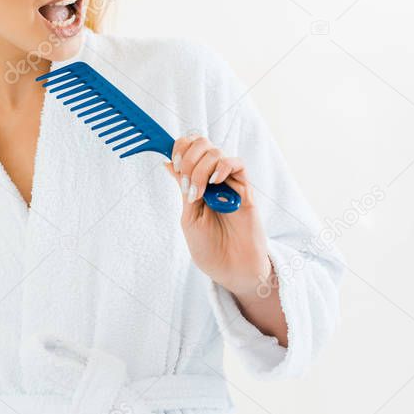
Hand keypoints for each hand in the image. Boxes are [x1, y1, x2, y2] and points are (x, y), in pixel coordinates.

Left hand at [164, 133, 272, 298]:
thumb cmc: (209, 247)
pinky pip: (237, 164)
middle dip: (188, 157)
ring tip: (199, 193)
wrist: (231, 269)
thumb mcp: (189, 216)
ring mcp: (229, 183)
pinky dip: (223, 167)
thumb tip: (168, 163)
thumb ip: (183, 188)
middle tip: (186, 180)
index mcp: (197, 183)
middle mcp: (212, 179)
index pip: (188, 149)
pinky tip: (215, 182)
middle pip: (202, 144)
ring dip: (201, 168)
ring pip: (216, 152)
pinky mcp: (245, 190)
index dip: (179, 148)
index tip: (173, 162)